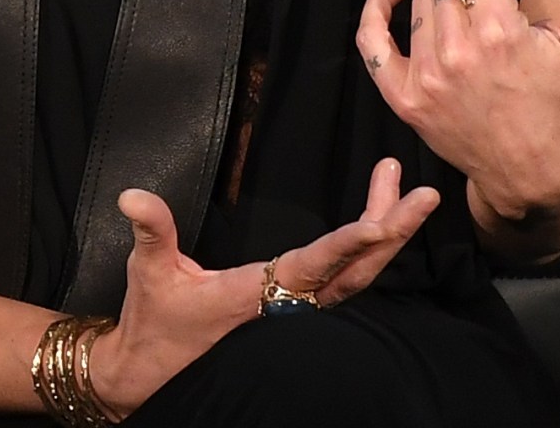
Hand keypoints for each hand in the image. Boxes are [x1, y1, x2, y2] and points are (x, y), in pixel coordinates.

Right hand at [86, 159, 436, 416]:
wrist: (153, 373)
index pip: (314, 264)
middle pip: (357, 269)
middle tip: (427, 192)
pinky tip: (383, 221)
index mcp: (261, 293)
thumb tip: (132, 195)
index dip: (349, 244)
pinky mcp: (298, 308)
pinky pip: (346, 279)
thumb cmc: (156, 322)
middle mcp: (290, 303)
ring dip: (386, 232)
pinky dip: (368, 248)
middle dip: (393, 229)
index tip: (382, 222)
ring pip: (358, 274)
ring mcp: (298, 309)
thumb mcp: (150, 272)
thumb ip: (151, 230)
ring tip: (405, 187)